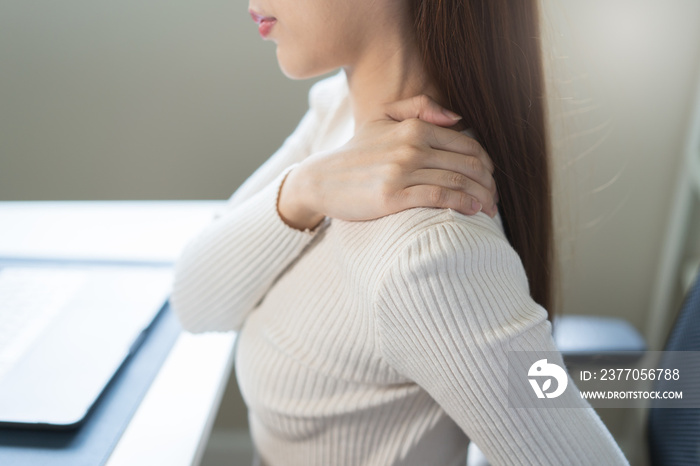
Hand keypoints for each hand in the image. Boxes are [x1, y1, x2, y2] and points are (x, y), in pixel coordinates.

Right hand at [278, 95, 498, 229]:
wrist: (321, 180)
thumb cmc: (356, 153)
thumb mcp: (382, 119)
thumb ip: (419, 108)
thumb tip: (457, 117)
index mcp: (414, 128)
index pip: (467, 145)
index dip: (486, 165)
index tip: (490, 180)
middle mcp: (410, 146)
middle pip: (468, 164)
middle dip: (489, 183)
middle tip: (495, 199)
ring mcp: (401, 171)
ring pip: (458, 181)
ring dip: (482, 197)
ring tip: (490, 209)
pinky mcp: (392, 196)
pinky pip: (439, 196)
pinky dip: (463, 203)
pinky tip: (474, 211)